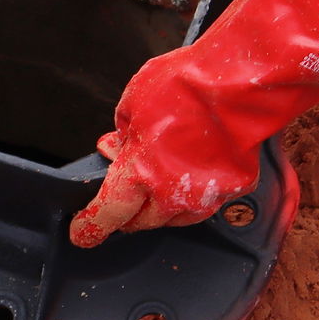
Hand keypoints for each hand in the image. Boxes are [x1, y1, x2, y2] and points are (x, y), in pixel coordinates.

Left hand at [69, 52, 264, 244]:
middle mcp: (171, 194)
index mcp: (139, 173)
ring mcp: (205, 196)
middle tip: (122, 203)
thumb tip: (114, 149)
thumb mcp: (132, 104)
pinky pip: (206, 202)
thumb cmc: (184, 87)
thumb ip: (121, 135)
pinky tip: (188, 177)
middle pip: (142, 221)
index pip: (108, 213)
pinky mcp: (233, 189)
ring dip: (160, 208)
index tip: (82, 235)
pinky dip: (193, 194)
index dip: (91, 227)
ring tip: (155, 189)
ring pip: (175, 218)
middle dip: (128, 215)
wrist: (236, 84)